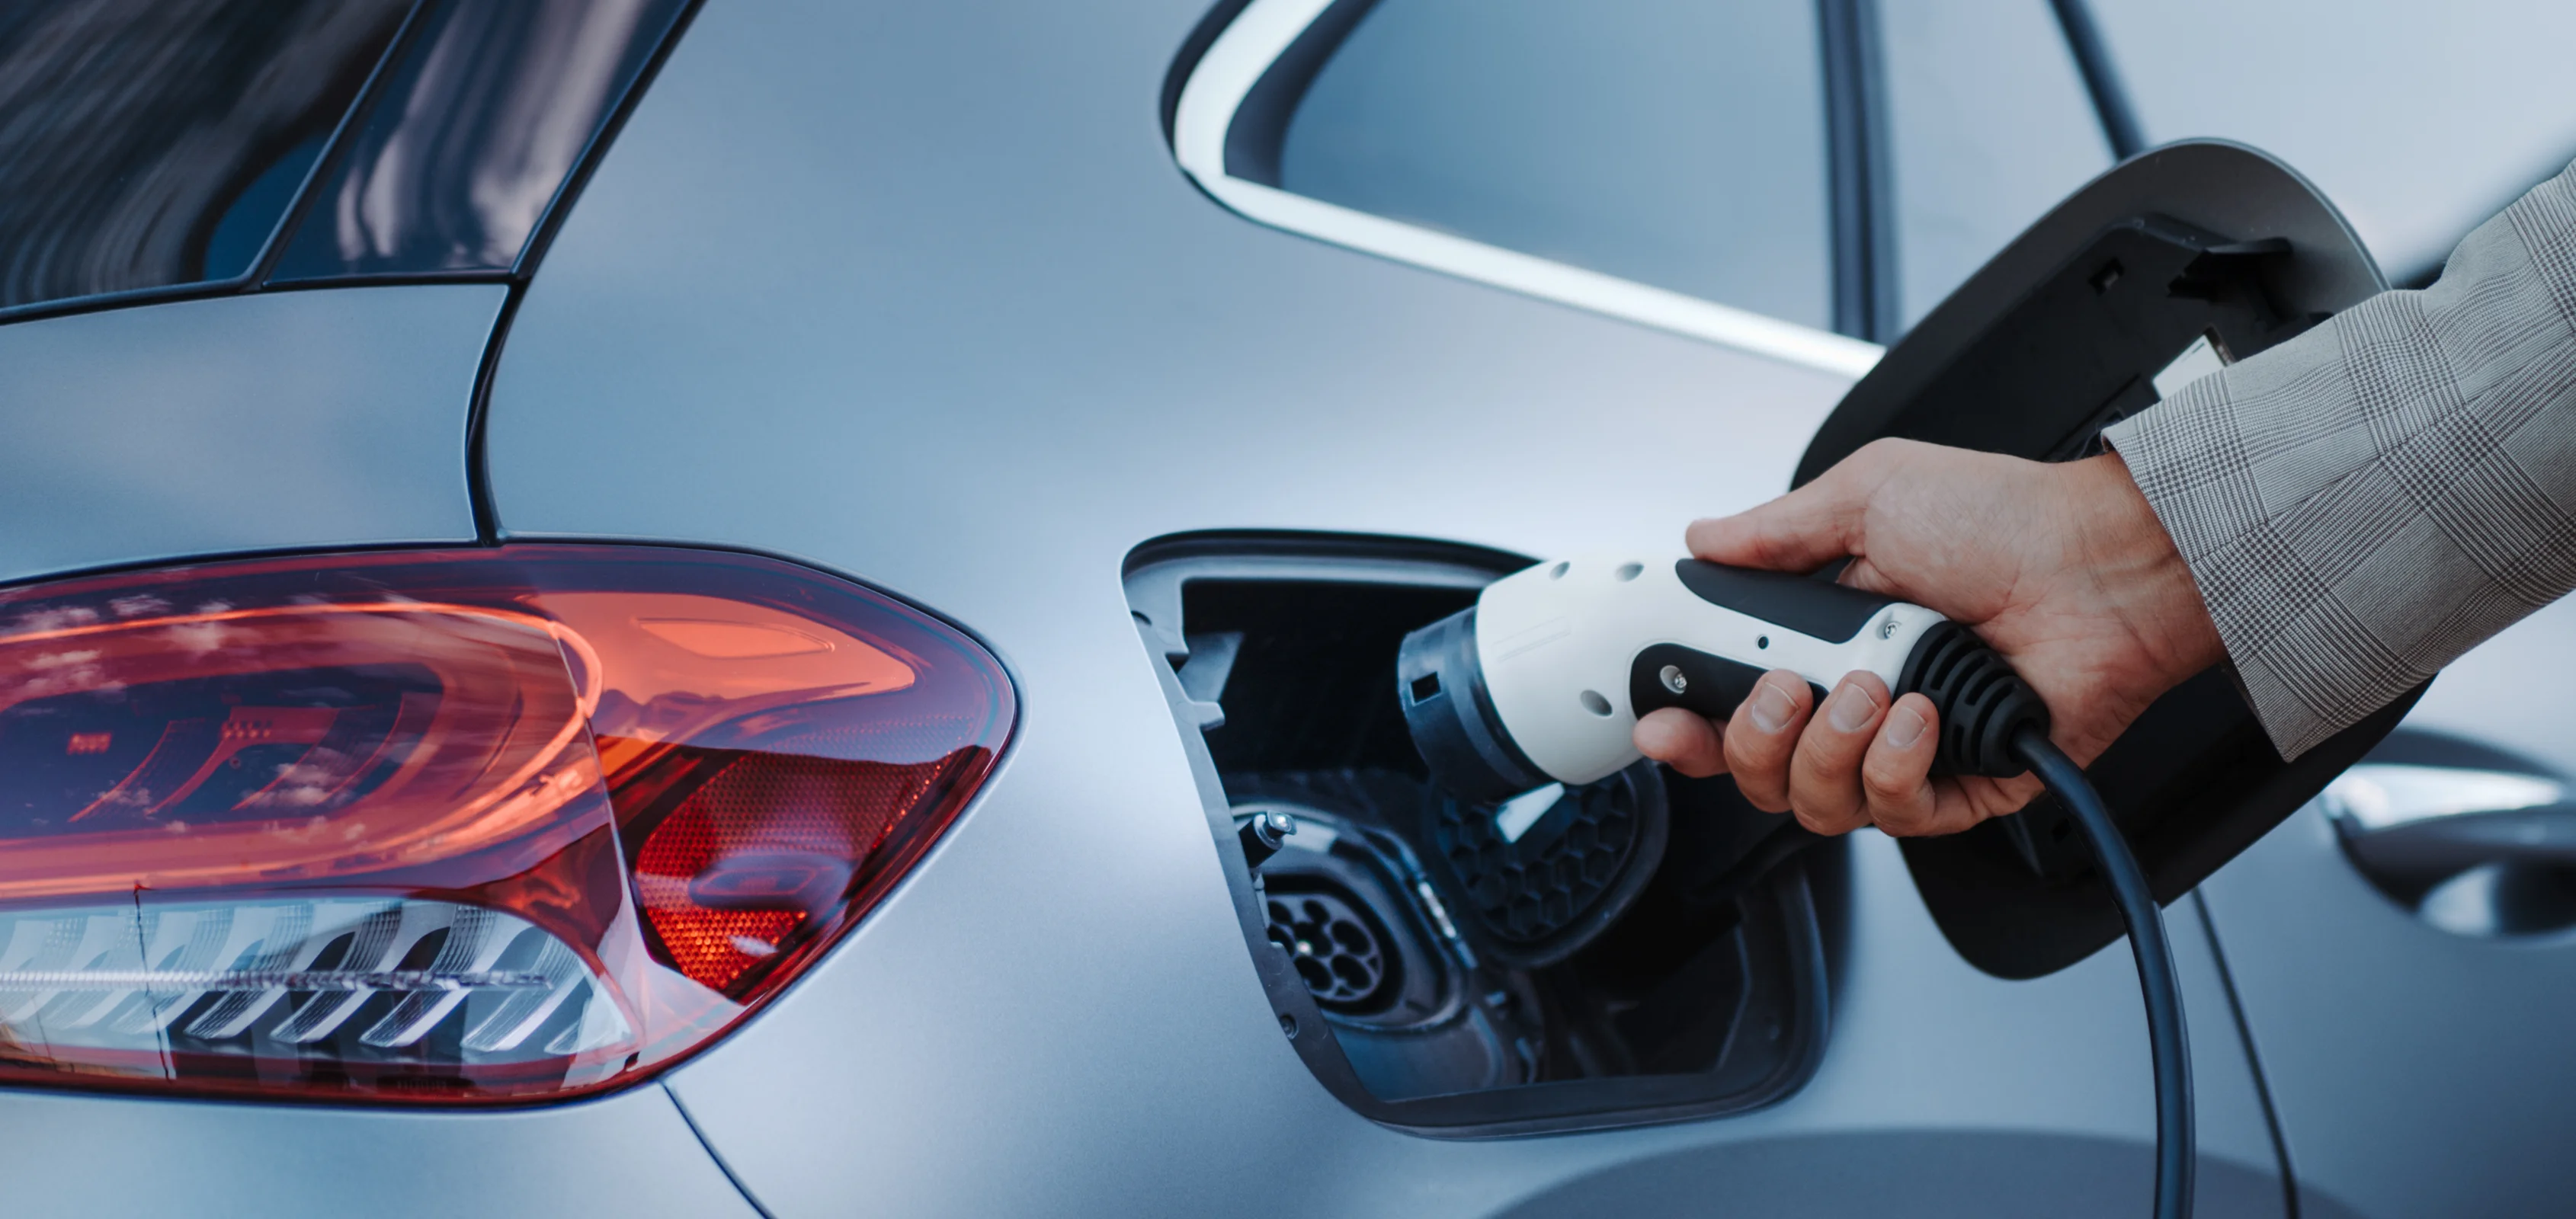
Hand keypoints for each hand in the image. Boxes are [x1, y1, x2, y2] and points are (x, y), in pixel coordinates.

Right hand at [1631, 438, 2222, 836]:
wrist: (2102, 563)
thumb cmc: (2007, 520)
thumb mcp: (1869, 497)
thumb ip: (1776, 530)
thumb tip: (1707, 539)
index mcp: (1826, 642)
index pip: (1734, 710)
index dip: (1691, 729)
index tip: (1666, 724)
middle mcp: (1861, 705)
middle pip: (1761, 774)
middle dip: (1754, 741)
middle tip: (1786, 689)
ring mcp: (1910, 752)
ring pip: (1818, 805)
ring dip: (1831, 747)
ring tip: (1874, 688)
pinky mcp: (1966, 788)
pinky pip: (1897, 815)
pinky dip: (1897, 767)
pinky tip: (1922, 717)